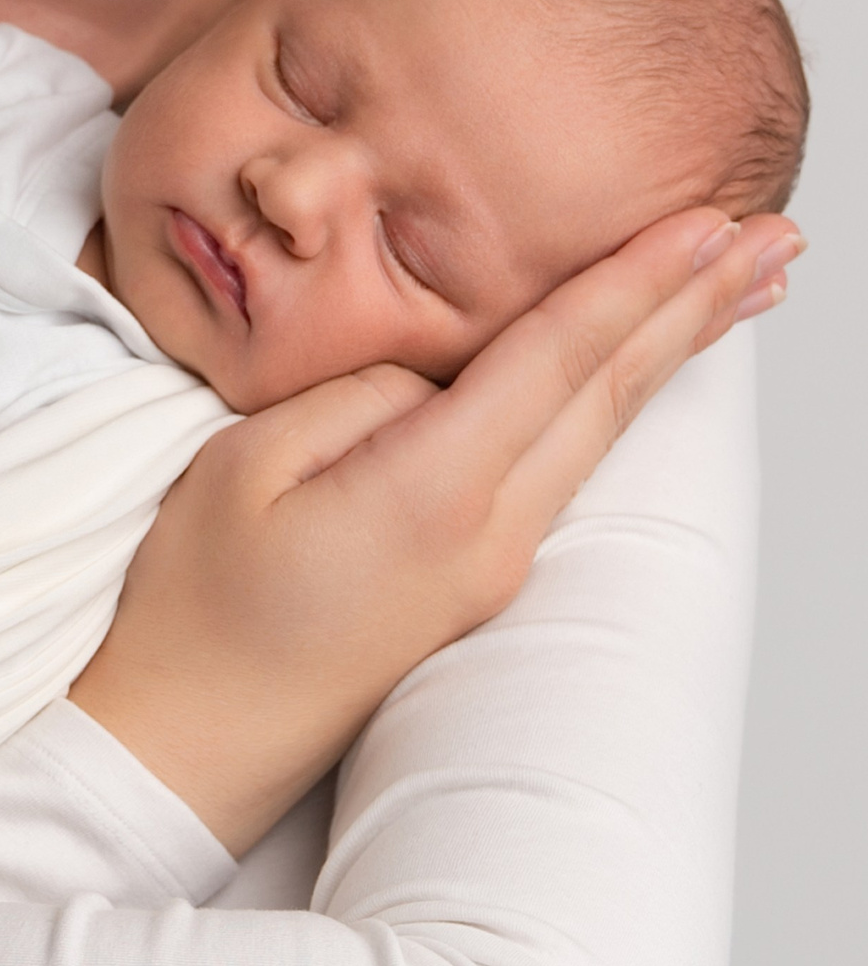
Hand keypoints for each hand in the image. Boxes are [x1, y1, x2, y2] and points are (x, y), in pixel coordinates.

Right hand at [73, 205, 801, 847]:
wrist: (189, 745)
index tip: (708, 220)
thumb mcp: (244, 469)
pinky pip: (562, 470)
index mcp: (432, 495)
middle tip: (777, 237)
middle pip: (611, 398)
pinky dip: (615, 402)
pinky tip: (635, 373)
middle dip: (695, 307)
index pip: (557, 360)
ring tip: (738, 290)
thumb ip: (353, 399)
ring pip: (599, 436)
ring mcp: (489, 568)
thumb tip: (430, 377)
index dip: (636, 281)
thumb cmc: (196, 610)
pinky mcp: (471, 585)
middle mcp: (487, 536)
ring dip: (671, 352)